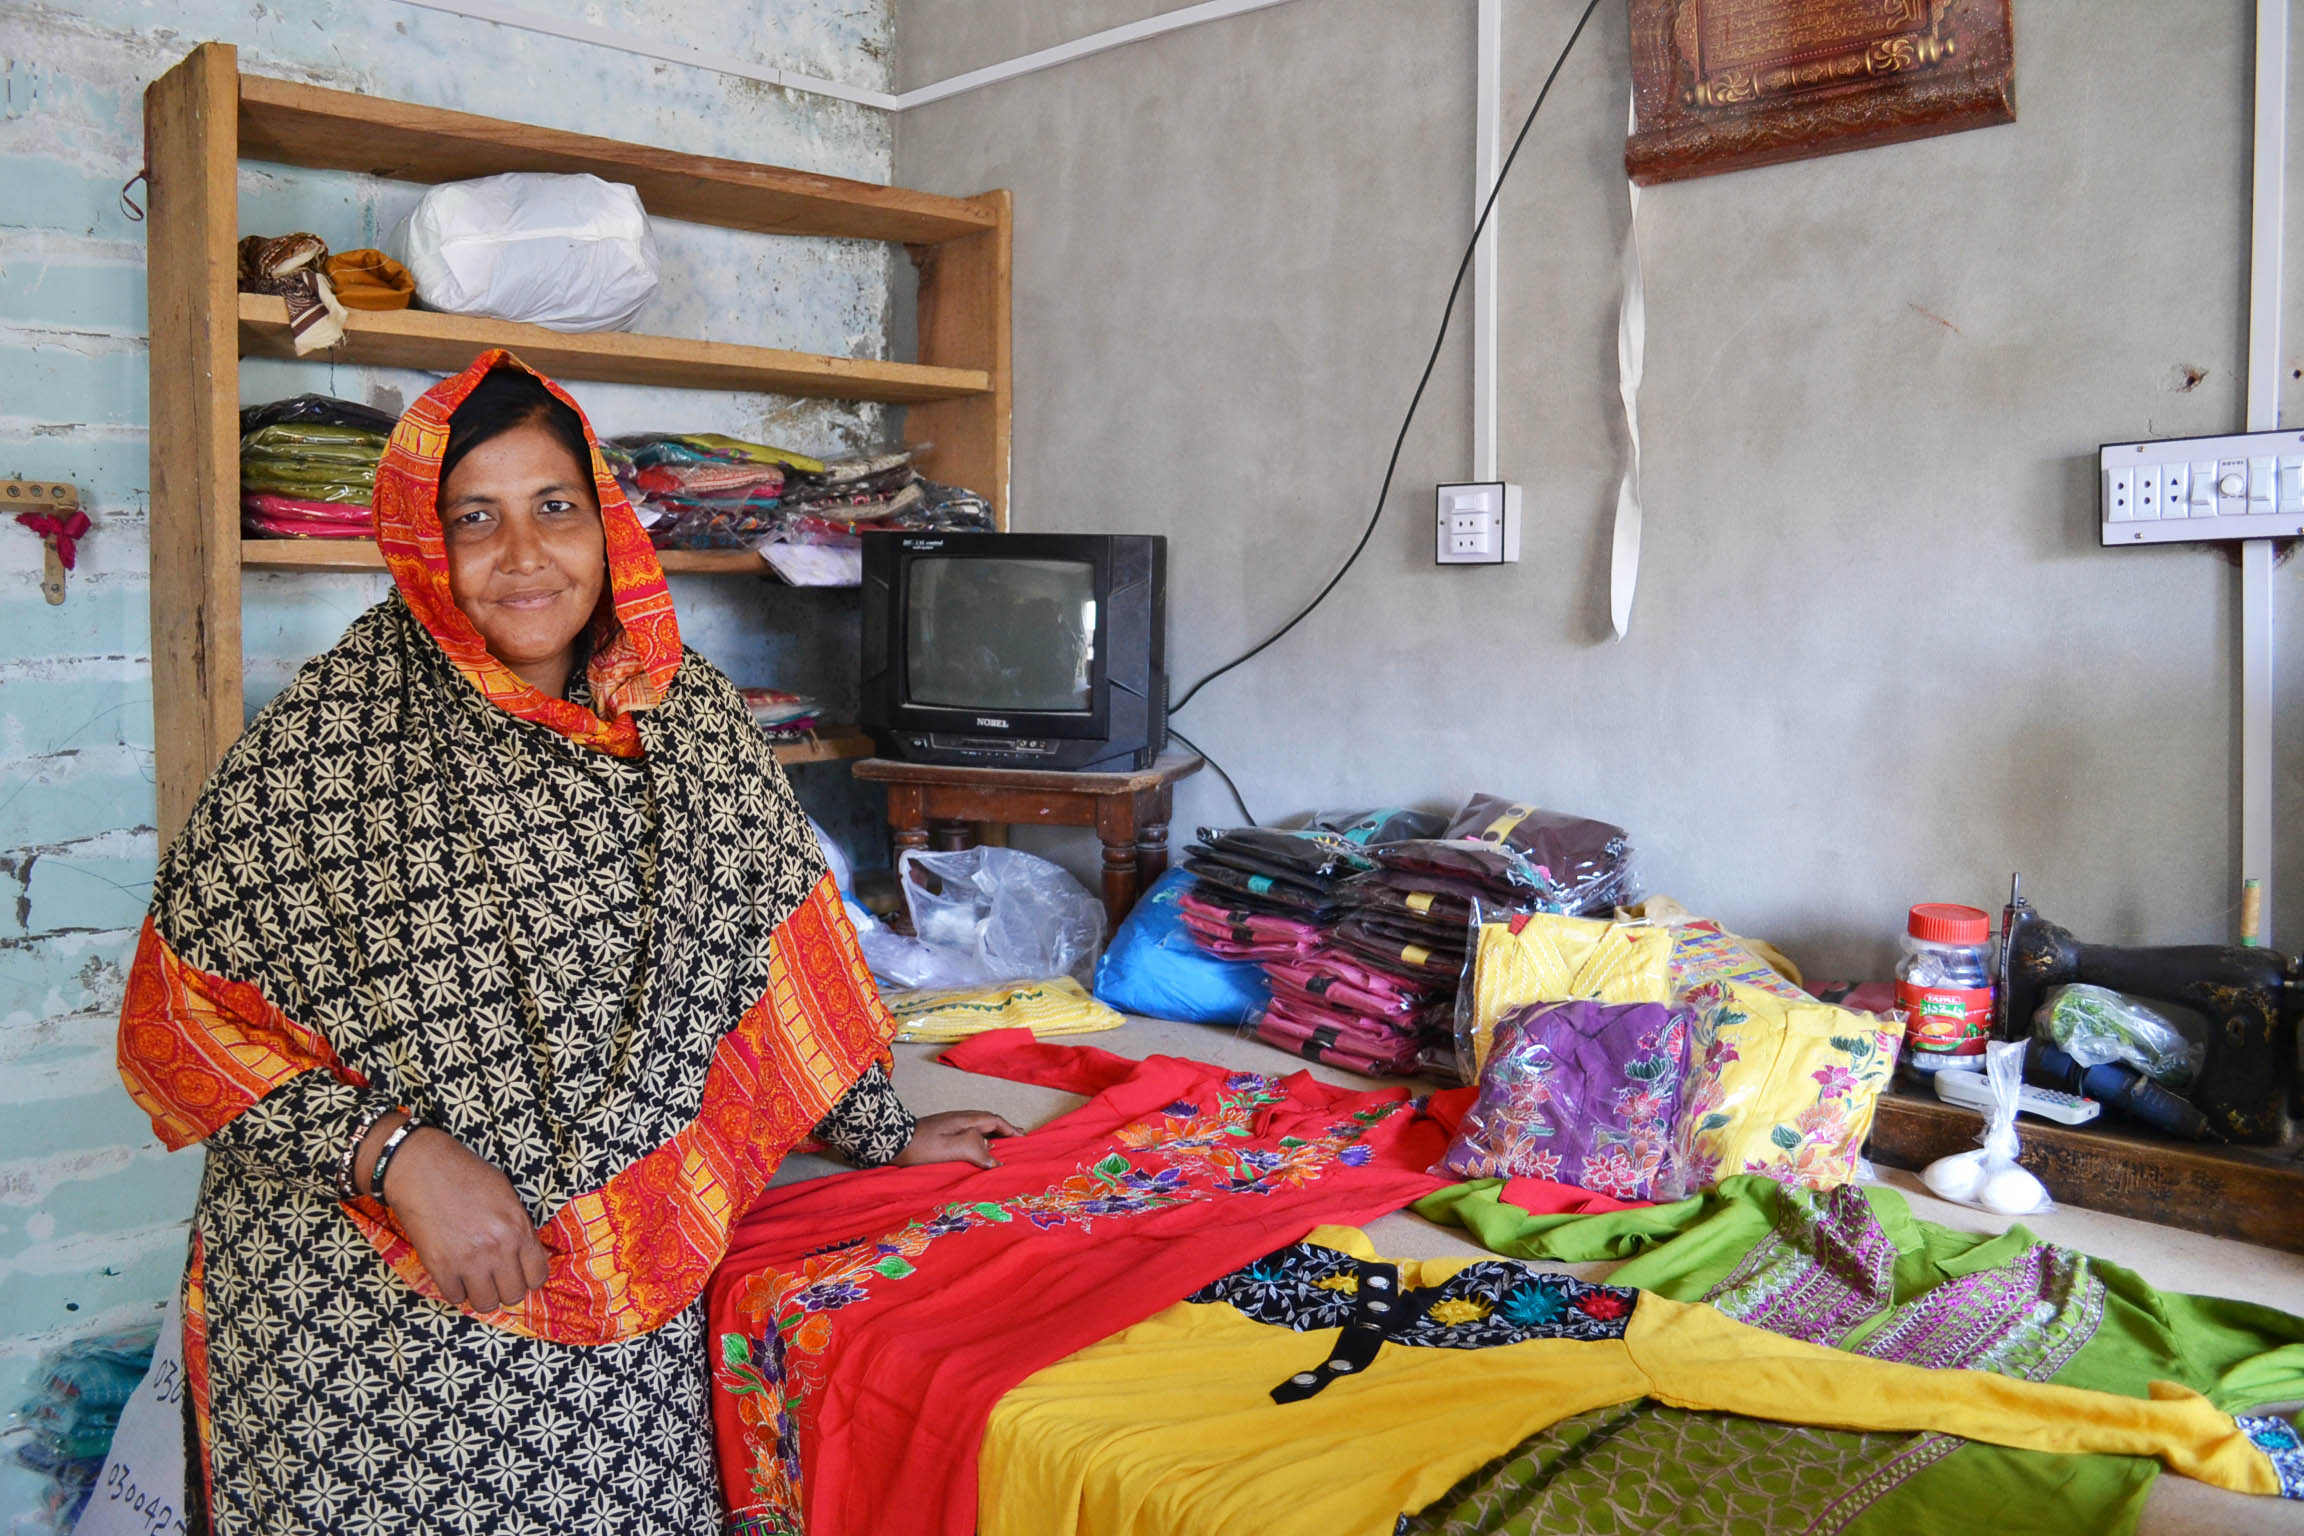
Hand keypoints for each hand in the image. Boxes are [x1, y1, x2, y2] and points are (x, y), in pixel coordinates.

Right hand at [361, 1116, 550, 1311]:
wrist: (422, 1169)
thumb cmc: (466, 1175)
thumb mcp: (507, 1196)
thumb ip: (519, 1227)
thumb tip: (527, 1254)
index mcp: (518, 1228)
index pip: (538, 1276)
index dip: (530, 1278)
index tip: (520, 1274)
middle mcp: (497, 1248)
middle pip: (512, 1295)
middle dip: (506, 1289)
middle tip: (496, 1278)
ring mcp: (468, 1260)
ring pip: (484, 1304)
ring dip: (481, 1294)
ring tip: (475, 1279)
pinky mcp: (439, 1266)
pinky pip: (454, 1298)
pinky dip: (455, 1289)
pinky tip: (454, 1274)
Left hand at [894, 1110, 1022, 1169]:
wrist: (894, 1142)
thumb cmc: (922, 1145)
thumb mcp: (952, 1148)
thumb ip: (976, 1150)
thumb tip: (995, 1160)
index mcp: (966, 1119)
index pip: (995, 1121)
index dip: (1011, 1130)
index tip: (1024, 1140)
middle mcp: (960, 1119)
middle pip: (989, 1122)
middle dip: (1005, 1131)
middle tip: (1018, 1142)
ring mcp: (951, 1125)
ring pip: (979, 1129)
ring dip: (993, 1137)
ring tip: (1003, 1149)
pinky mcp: (943, 1133)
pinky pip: (969, 1135)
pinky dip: (980, 1142)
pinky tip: (978, 1154)